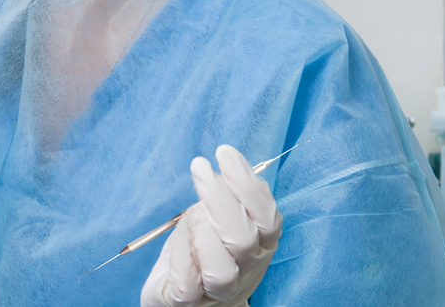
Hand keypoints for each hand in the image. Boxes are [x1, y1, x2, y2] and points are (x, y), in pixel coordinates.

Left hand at [141, 145, 282, 306]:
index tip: (224, 152)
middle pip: (244, 240)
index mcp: (261, 245)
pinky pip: (188, 284)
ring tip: (189, 212)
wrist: (183, 294)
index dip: (248, 184)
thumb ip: (228, 197)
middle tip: (200, 167)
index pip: (267, 218)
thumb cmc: (202, 249)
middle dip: (221, 198)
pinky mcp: (188, 302)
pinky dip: (182, 255)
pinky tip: (177, 234)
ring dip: (202, 232)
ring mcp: (219, 292)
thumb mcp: (218, 218)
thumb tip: (227, 163)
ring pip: (221, 271)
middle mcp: (245, 270)